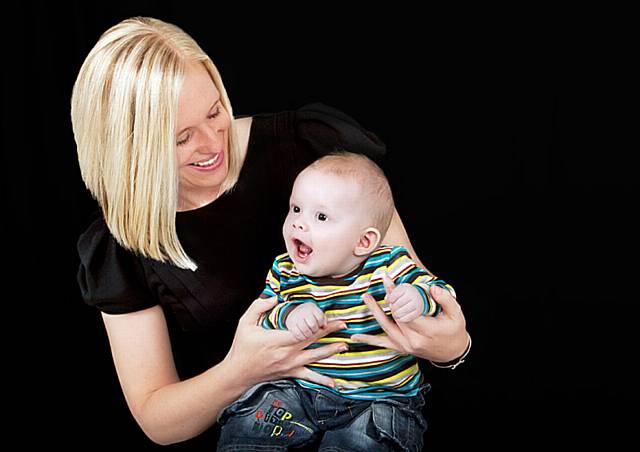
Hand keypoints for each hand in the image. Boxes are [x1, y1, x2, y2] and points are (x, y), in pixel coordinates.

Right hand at [225, 297, 346, 387]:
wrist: (238, 373)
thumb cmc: (242, 347)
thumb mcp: (245, 323)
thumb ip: (258, 307)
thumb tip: (273, 297)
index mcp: (277, 339)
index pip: (302, 330)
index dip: (315, 324)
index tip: (327, 316)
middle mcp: (287, 353)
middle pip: (313, 341)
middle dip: (330, 332)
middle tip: (344, 324)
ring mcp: (291, 364)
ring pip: (315, 357)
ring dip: (331, 351)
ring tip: (344, 346)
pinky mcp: (291, 373)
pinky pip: (309, 377)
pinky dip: (322, 380)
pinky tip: (334, 383)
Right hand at [285, 302, 327, 340]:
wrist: (297, 310)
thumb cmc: (310, 314)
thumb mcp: (317, 313)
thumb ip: (323, 319)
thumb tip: (324, 327)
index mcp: (312, 308)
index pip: (320, 318)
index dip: (321, 324)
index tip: (319, 325)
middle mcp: (304, 312)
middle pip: (313, 324)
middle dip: (315, 330)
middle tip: (313, 330)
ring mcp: (296, 318)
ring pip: (305, 330)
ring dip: (309, 334)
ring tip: (309, 334)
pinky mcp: (291, 324)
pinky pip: (297, 333)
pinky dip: (301, 337)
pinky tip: (303, 336)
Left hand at [352, 278, 468, 361]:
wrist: (452, 352)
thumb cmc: (454, 331)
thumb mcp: (456, 314)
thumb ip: (445, 299)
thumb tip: (432, 287)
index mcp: (427, 331)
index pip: (407, 311)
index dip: (398, 296)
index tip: (393, 282)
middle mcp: (413, 340)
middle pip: (396, 315)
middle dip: (390, 297)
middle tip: (384, 280)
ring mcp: (405, 346)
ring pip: (386, 326)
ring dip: (375, 311)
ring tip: (366, 297)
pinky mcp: (401, 348)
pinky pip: (382, 344)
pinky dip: (368, 340)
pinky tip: (355, 337)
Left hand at [384, 275, 424, 322]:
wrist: (419, 300)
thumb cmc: (404, 295)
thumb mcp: (398, 290)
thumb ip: (390, 286)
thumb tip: (385, 277)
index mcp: (406, 288)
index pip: (394, 294)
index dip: (389, 299)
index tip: (389, 300)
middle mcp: (412, 295)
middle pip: (396, 305)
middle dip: (392, 307)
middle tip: (394, 307)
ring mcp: (416, 304)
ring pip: (400, 312)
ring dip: (396, 314)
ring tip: (396, 312)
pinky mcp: (418, 312)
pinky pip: (405, 318)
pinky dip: (401, 318)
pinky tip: (401, 316)